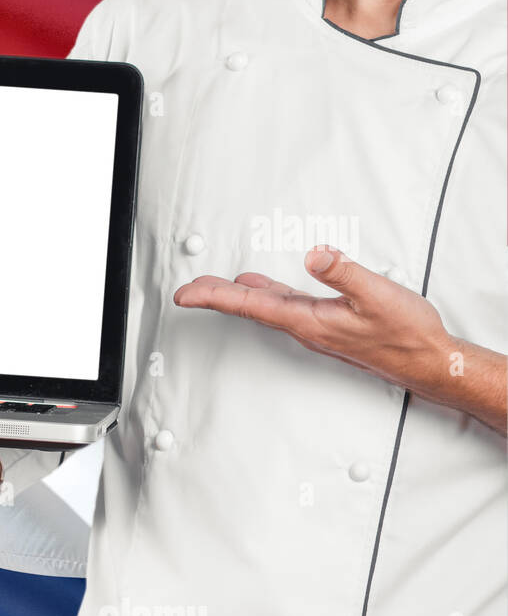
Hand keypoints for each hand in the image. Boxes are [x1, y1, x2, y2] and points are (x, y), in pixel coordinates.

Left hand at [174, 245, 506, 434]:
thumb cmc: (406, 334)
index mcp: (307, 320)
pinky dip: (265, 293)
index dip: (214, 297)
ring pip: (265, 306)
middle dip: (215, 296)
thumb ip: (344, 273)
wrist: (428, 361)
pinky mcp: (326, 322)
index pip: (249, 305)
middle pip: (249, 307)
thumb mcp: (377, 296)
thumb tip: (315, 255)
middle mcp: (305, 325)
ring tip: (212, 285)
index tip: (186, 294)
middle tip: (187, 289)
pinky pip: (284, 305)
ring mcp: (314, 325)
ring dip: (236, 295)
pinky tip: (260, 286)